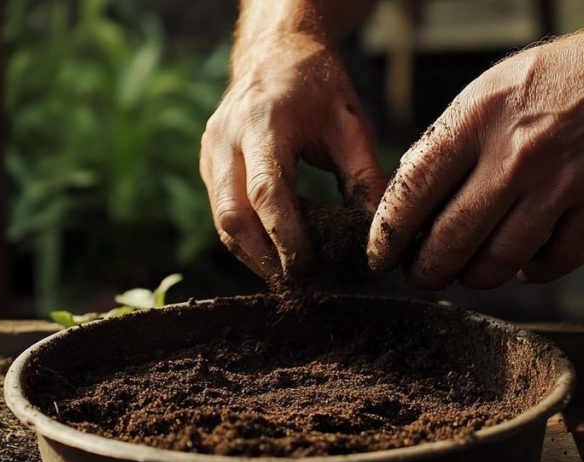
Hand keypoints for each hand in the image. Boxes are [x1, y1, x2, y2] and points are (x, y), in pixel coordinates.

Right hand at [200, 33, 385, 277]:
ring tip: (289, 276)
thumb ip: (365, 178)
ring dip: (252, 255)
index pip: (268, 193)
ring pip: (221, 221)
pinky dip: (247, 238)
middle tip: (297, 287)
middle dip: (263, 260)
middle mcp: (227, 138)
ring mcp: (210, 151)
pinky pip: (221, 211)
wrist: (275, 52)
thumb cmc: (318, 87)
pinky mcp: (207, 163)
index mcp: (264, 123)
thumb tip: (376, 235)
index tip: (308, 270)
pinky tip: (274, 251)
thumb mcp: (351, 125)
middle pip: (232, 216)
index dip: (285, 238)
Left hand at [366, 26, 583, 289]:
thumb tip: (408, 192)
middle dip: (427, 271)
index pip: (414, 190)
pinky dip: (534, 273)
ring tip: (468, 273)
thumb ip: (448, 139)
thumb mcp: (490, 89)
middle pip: (452, 239)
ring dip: (476, 278)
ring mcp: (561, 183)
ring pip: (500, 262)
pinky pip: (556, 262)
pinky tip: (524, 265)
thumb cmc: (559, 77)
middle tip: (422, 277)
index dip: (388, 234)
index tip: (380, 256)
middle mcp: (515, 154)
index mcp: (477, 119)